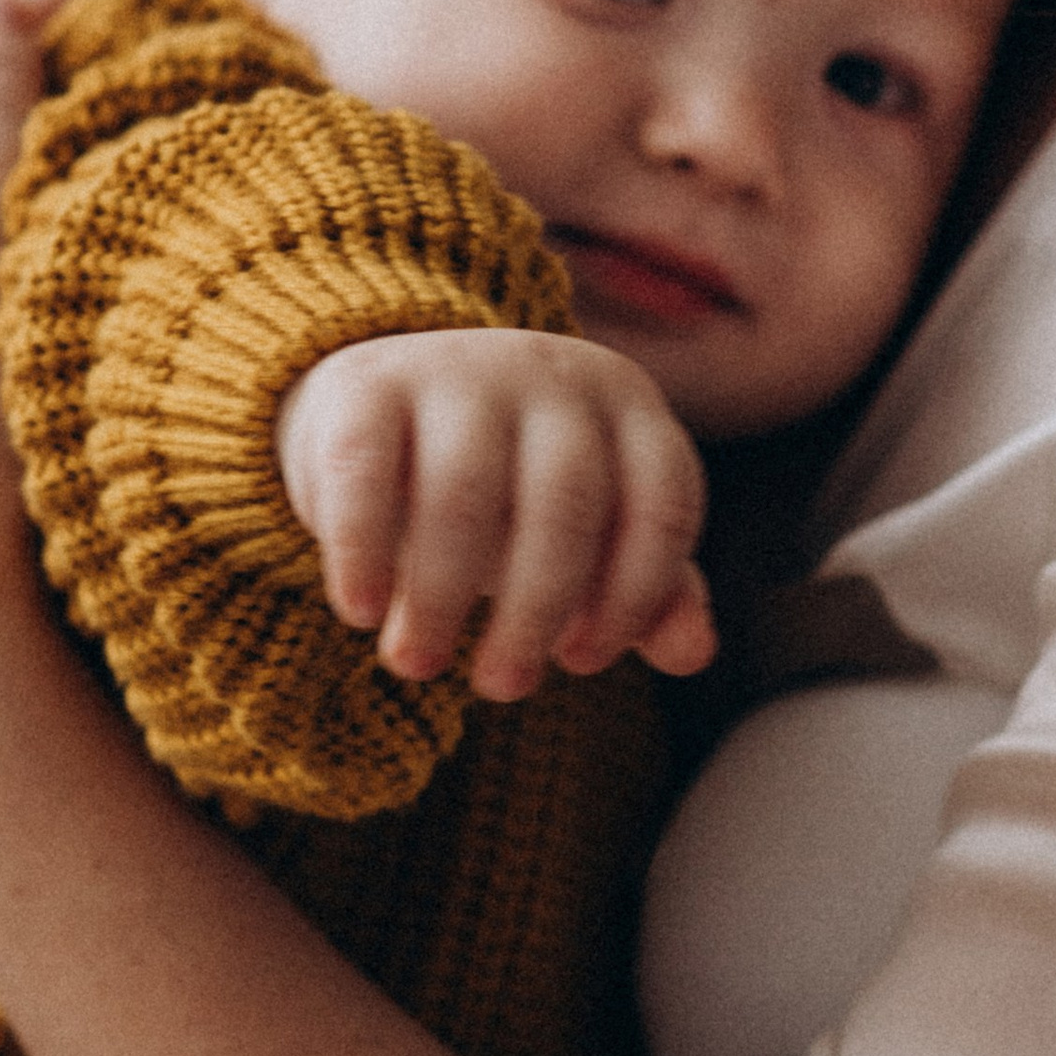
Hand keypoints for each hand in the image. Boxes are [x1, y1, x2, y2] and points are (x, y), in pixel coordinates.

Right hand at [277, 328, 715, 703]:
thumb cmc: (512, 492)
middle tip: (502, 687)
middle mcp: (552, 374)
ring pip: (463, 494)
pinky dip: (363, 554)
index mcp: (628, 406)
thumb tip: (693, 654)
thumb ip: (648, 592)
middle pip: (565, 504)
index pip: (661, 505)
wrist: (387, 406)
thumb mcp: (591, 536)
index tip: (582, 659)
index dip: (632, 597)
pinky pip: (366, 473)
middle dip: (535, 612)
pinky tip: (363, 612)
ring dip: (441, 598)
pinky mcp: (366, 383)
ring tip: (418, 663)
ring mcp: (457, 369)